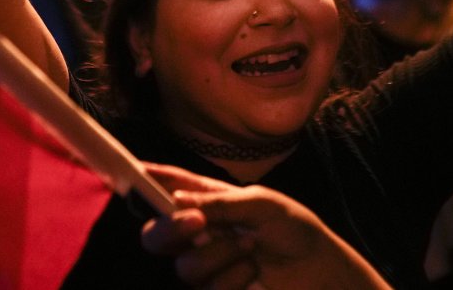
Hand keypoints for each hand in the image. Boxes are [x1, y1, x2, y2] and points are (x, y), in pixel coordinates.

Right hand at [139, 164, 389, 289]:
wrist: (320, 272)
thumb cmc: (293, 229)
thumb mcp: (262, 204)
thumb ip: (221, 203)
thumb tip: (179, 201)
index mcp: (206, 202)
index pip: (166, 187)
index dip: (144, 180)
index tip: (133, 174)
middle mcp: (198, 235)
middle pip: (156, 235)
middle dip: (170, 229)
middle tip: (196, 223)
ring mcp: (206, 267)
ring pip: (185, 267)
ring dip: (221, 255)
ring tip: (252, 248)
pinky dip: (234, 278)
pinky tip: (254, 271)